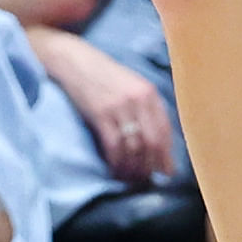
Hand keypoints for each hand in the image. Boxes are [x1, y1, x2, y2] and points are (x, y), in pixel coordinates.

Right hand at [34, 26, 178, 184]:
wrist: (75, 61)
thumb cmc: (105, 76)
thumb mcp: (132, 86)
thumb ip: (147, 109)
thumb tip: (159, 143)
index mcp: (149, 92)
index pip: (165, 131)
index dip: (167, 156)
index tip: (166, 173)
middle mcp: (138, 99)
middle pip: (152, 142)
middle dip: (151, 166)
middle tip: (146, 180)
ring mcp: (119, 106)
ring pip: (133, 147)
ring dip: (133, 168)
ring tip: (130, 178)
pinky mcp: (100, 113)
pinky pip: (114, 145)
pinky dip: (116, 162)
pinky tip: (115, 169)